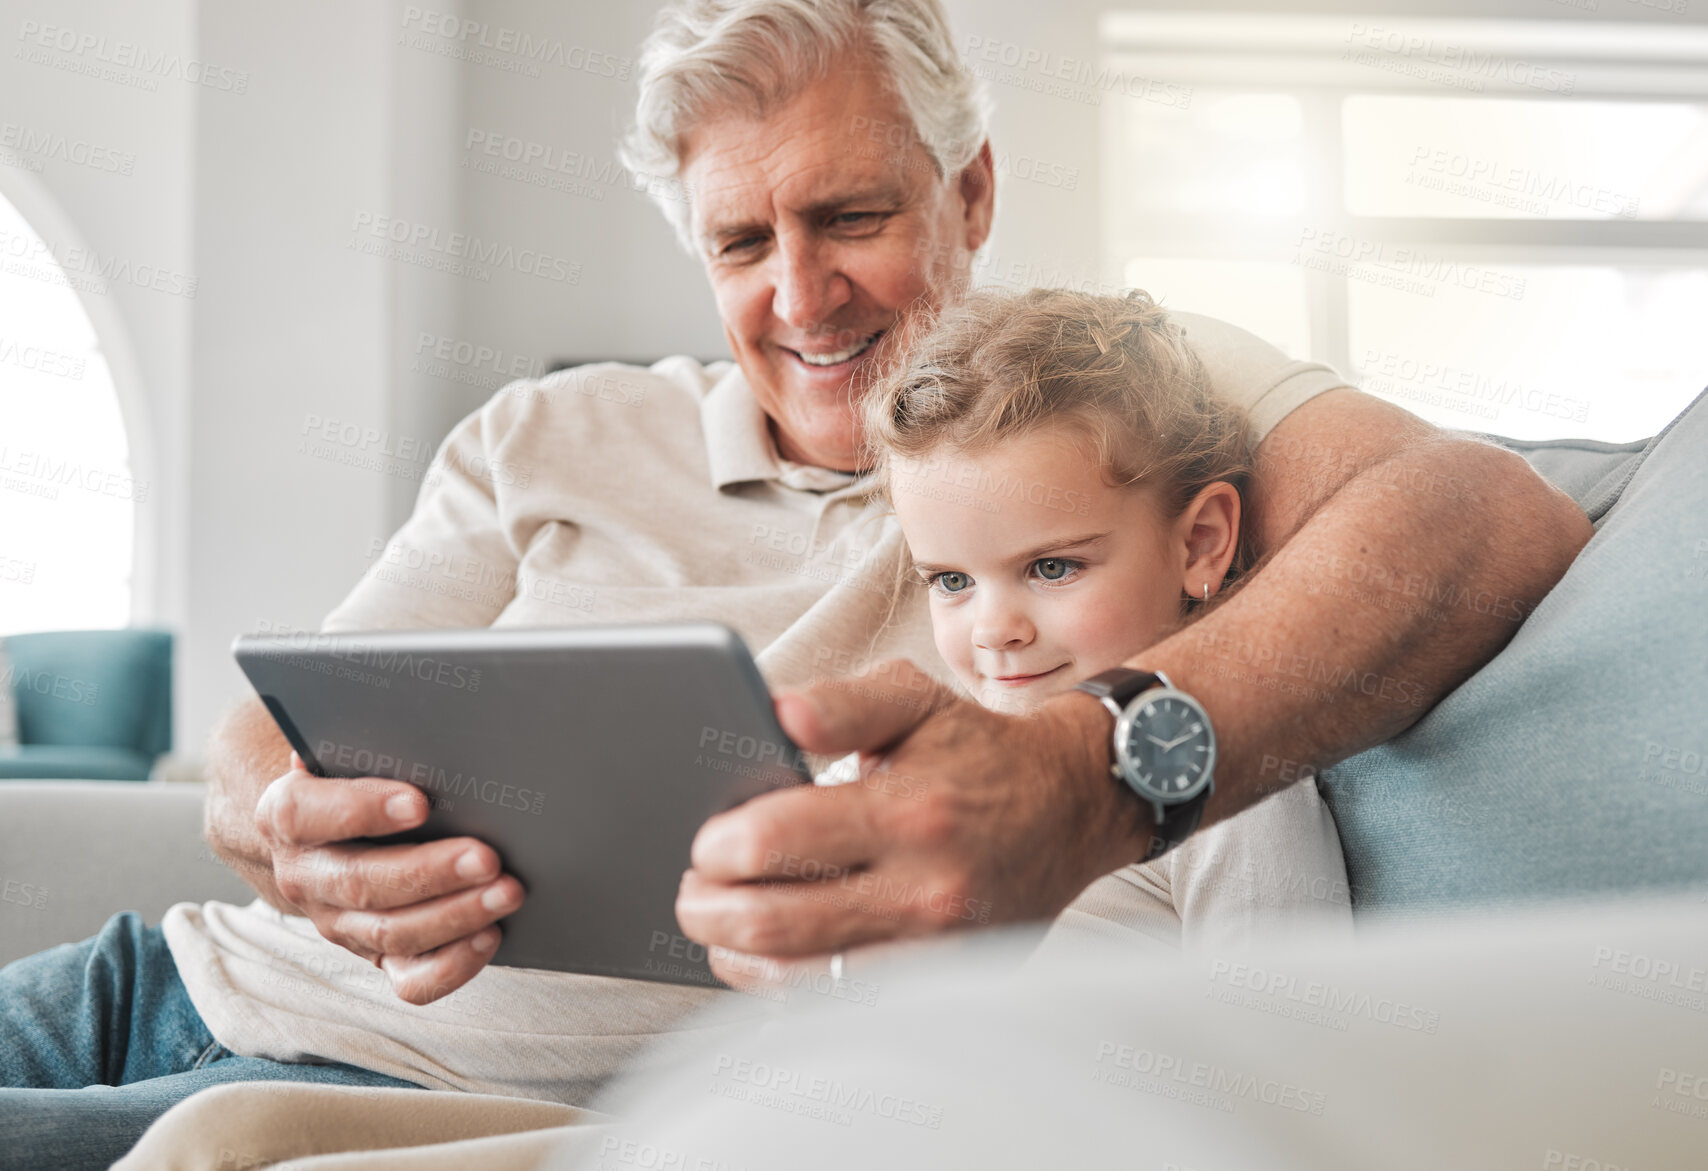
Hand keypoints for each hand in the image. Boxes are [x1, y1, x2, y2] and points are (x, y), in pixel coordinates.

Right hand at [252, 753, 524, 1003]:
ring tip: (507, 891)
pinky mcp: (375, 956)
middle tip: (487, 856)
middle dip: (430, 872)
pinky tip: (491, 935)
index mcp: (287, 815)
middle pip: (362, 882)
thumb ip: (361, 739)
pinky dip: (453, 965)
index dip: (361, 809)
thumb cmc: (351, 776)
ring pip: (392, 932)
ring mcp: (338, 923)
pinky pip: (411, 980)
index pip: (308, 815)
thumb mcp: (344, 751)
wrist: (325, 831)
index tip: (418, 802)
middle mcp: (305, 875)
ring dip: (456, 914)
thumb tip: (410, 714)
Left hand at [675, 659, 1151, 989]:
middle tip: (692, 892)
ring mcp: (938, 949)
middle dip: (711, 911)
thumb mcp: (913, 699)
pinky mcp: (947, 983)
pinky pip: (847, 1004)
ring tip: (721, 929)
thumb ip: (838, 703)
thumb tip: (773, 711)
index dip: (719, 845)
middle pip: (777, 924)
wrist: (1071, 806)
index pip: (776, 840)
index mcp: (908, 811)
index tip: (705, 841)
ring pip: (804, 982)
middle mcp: (926, 890)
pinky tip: (773, 958)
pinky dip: (794, 987)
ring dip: (741, 958)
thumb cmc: (977, 750)